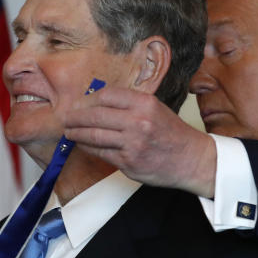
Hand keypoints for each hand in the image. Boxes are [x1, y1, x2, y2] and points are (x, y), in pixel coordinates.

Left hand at [62, 86, 216, 196]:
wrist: (192, 159)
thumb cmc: (171, 134)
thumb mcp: (155, 109)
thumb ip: (129, 105)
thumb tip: (96, 104)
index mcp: (144, 103)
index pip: (106, 96)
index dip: (88, 100)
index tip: (78, 104)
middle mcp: (138, 121)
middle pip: (95, 115)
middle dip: (75, 117)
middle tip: (66, 118)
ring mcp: (133, 142)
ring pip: (94, 135)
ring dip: (77, 133)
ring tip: (69, 132)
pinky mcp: (129, 161)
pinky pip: (101, 152)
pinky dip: (88, 148)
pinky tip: (83, 144)